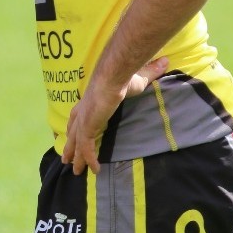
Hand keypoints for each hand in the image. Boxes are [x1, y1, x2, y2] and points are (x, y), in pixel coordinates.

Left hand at [62, 57, 168, 175]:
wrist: (115, 76)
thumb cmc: (124, 77)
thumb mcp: (139, 79)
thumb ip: (150, 73)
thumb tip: (165, 61)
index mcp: (90, 101)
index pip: (78, 116)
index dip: (75, 126)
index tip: (72, 134)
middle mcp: (83, 112)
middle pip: (73, 132)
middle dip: (71, 146)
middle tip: (67, 159)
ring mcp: (83, 121)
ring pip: (77, 144)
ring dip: (77, 158)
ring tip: (77, 171)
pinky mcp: (87, 127)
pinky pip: (87, 149)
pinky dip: (91, 160)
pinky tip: (95, 171)